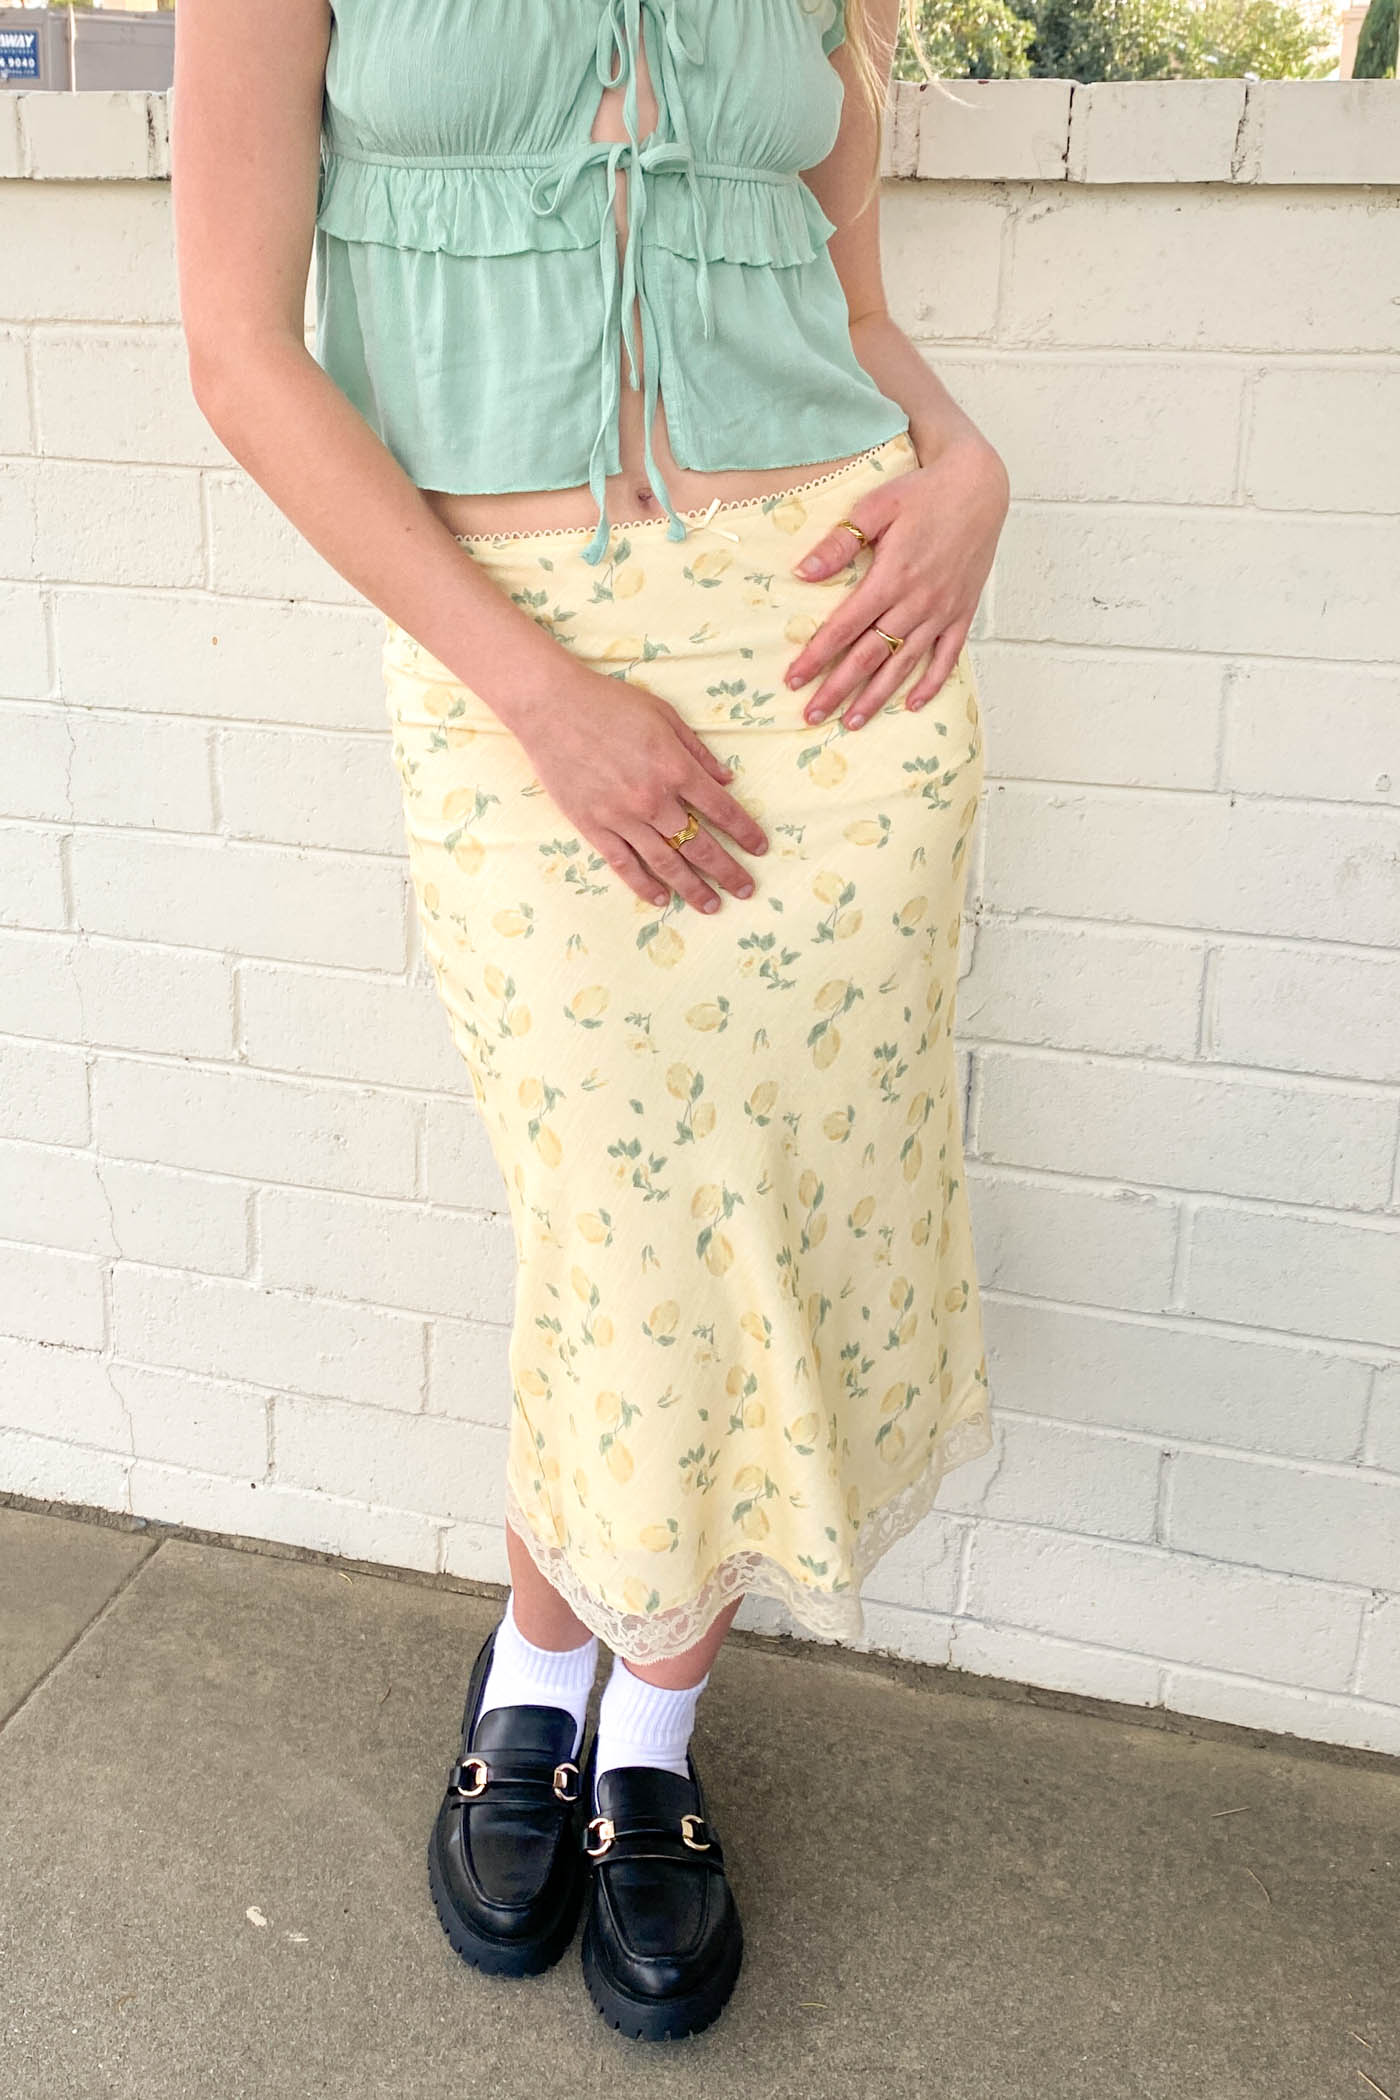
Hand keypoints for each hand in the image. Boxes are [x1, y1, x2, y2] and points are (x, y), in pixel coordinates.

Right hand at [515, 663, 768, 913]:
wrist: (550, 707)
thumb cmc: (608, 703)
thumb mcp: (663, 714)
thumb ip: (697, 750)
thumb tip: (726, 779)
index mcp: (675, 768)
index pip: (722, 809)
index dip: (745, 832)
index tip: (760, 849)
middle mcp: (653, 799)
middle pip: (700, 845)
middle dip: (727, 871)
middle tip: (746, 890)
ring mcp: (622, 817)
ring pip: (666, 862)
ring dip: (692, 888)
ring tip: (712, 906)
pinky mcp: (593, 826)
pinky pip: (623, 864)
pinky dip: (644, 885)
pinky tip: (662, 898)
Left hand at [782, 432, 1009, 729]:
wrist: (979, 485)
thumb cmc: (923, 492)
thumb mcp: (876, 506)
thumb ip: (840, 543)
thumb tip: (803, 573)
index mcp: (891, 577)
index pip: (844, 627)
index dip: (817, 656)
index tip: (793, 680)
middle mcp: (916, 602)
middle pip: (870, 656)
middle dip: (838, 689)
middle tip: (812, 716)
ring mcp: (942, 611)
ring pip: (904, 664)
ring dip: (877, 697)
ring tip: (852, 723)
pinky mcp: (962, 612)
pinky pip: (947, 657)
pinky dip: (931, 683)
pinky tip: (912, 704)